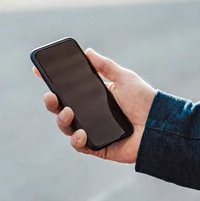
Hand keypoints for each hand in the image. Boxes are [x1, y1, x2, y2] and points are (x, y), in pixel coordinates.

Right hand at [33, 49, 155, 162]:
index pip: (69, 90)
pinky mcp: (99, 148)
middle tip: (50, 95)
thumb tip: (87, 52)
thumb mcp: (124, 78)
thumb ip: (105, 66)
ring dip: (62, 120)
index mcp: (95, 97)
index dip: (53, 81)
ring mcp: (94, 132)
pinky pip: (81, 146)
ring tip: (69, 112)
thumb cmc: (146, 101)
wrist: (162, 125)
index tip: (38, 70)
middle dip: (51, 102)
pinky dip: (77, 140)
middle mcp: (91, 115)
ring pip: (67, 128)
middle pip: (63, 109)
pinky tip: (81, 133)